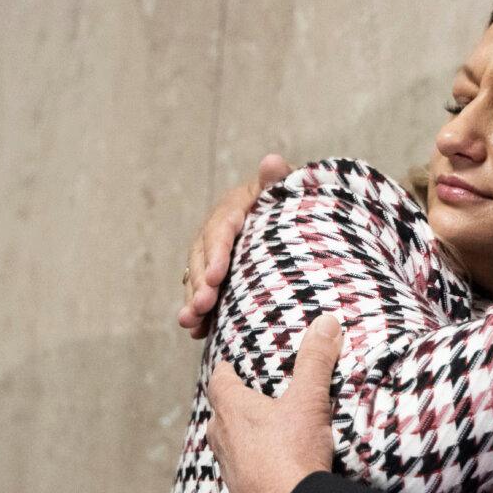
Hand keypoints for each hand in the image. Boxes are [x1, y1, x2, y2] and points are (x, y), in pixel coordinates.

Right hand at [179, 154, 293, 338]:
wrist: (301, 218)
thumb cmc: (298, 202)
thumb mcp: (291, 189)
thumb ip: (280, 179)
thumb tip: (271, 161)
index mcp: (236, 206)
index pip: (222, 228)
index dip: (216, 252)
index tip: (214, 277)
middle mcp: (220, 228)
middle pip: (204, 255)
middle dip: (199, 283)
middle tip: (201, 307)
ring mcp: (217, 251)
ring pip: (197, 275)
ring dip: (192, 299)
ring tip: (190, 323)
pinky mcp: (219, 272)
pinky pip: (204, 290)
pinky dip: (200, 311)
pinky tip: (197, 332)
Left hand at [206, 313, 343, 492]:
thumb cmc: (290, 454)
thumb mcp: (308, 400)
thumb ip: (315, 360)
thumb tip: (326, 323)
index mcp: (232, 410)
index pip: (218, 381)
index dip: (224, 369)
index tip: (230, 363)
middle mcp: (222, 438)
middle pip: (220, 412)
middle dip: (234, 402)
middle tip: (253, 392)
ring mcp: (229, 467)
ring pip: (229, 442)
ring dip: (242, 433)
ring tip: (264, 427)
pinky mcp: (240, 491)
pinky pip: (242, 467)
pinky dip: (253, 458)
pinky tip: (272, 460)